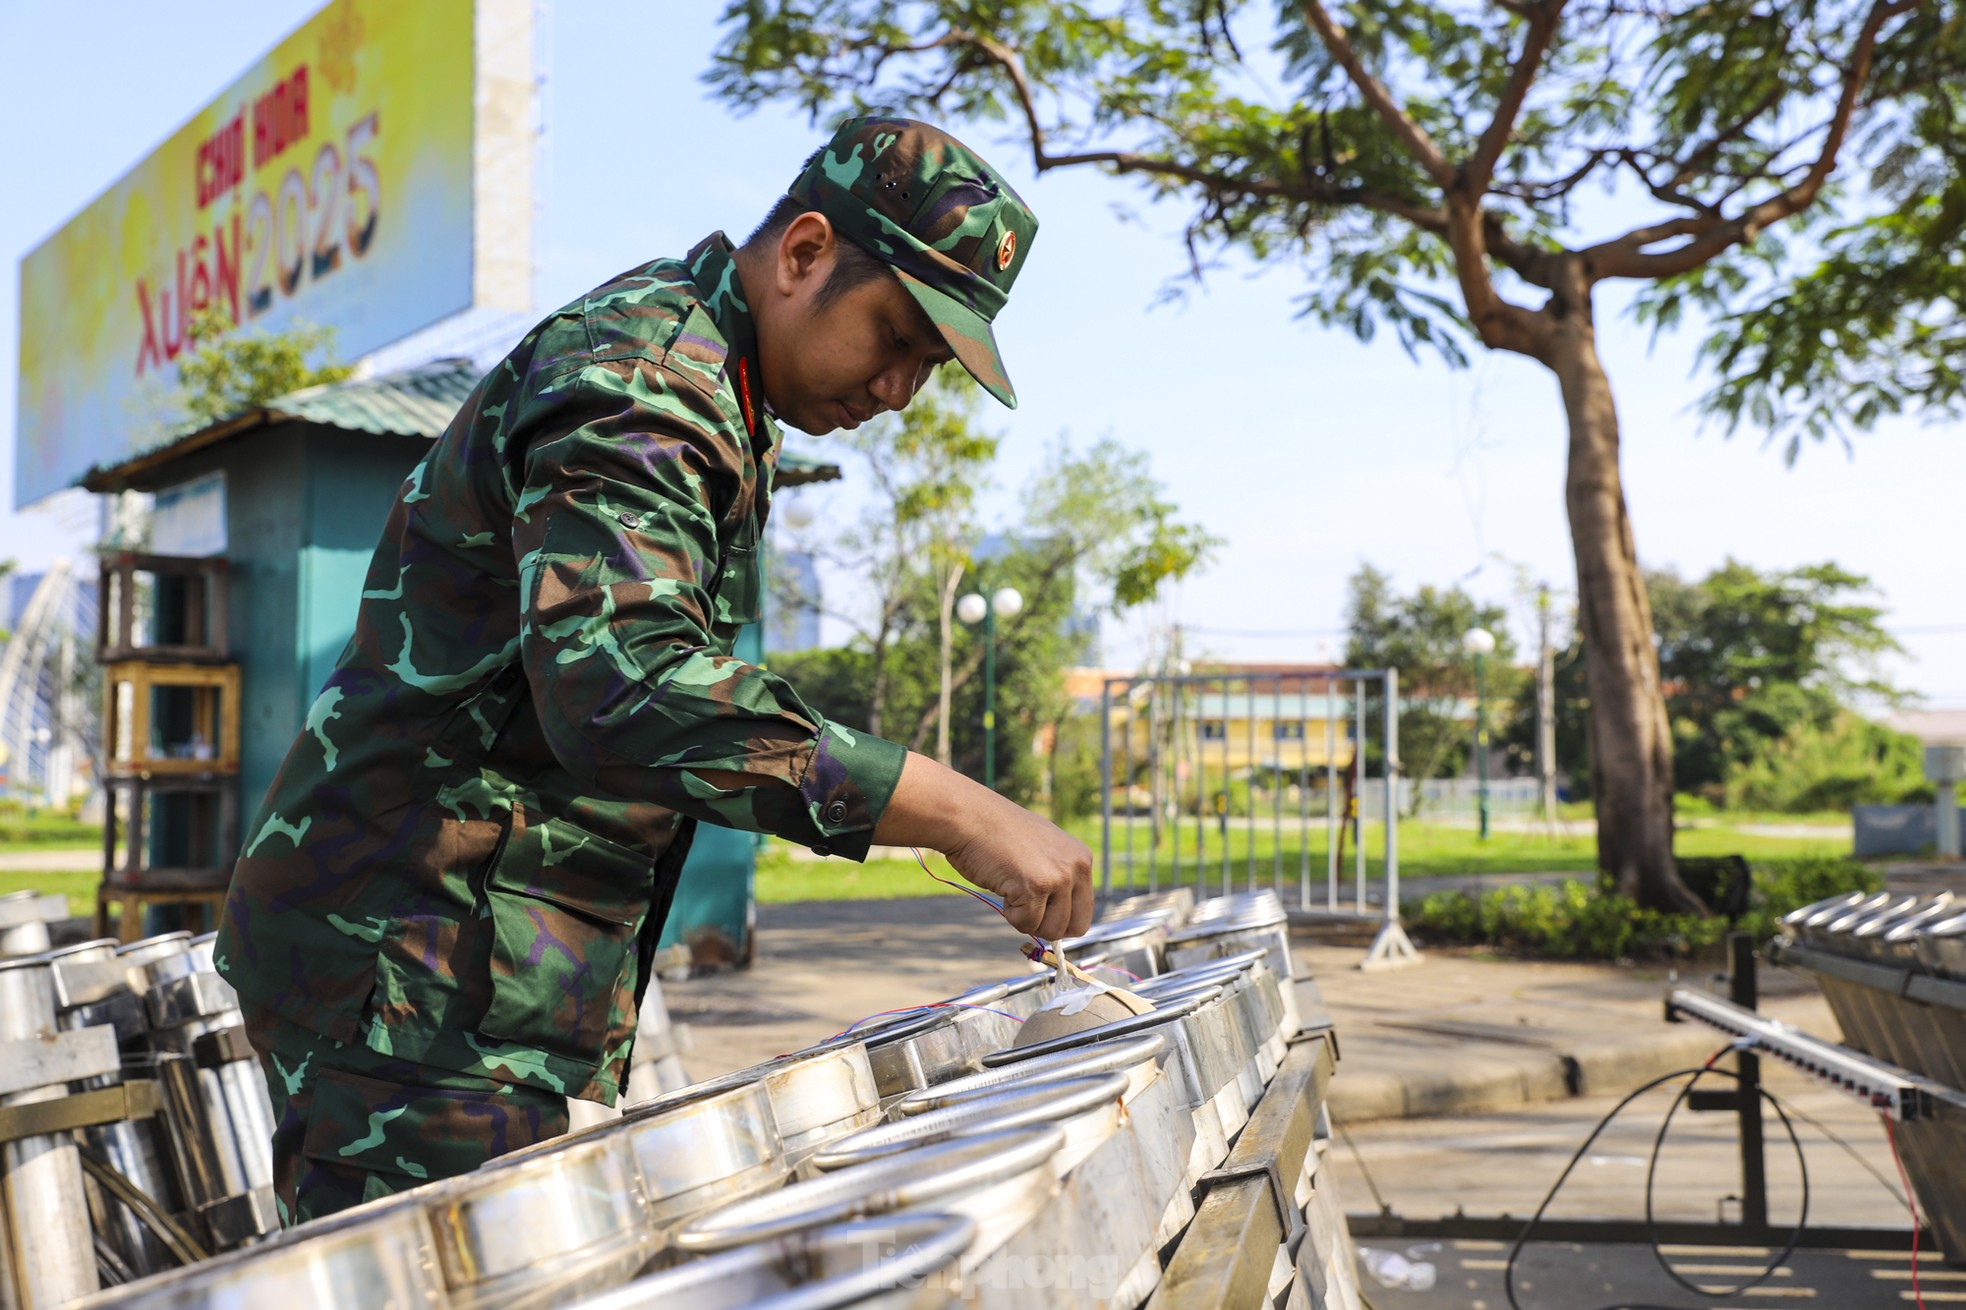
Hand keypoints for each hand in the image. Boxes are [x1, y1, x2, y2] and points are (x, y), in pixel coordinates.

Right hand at [873, 751, 1094, 940]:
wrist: (970, 817)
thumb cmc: (998, 834)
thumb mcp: (1042, 850)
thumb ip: (1058, 877)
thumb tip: (1061, 918)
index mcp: (1081, 858)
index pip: (1085, 910)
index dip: (1061, 919)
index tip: (1041, 911)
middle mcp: (1076, 867)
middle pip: (1076, 927)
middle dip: (1048, 925)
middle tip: (1025, 907)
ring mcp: (1058, 877)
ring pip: (1052, 930)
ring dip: (1028, 919)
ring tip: (1012, 889)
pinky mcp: (1035, 888)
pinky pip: (1026, 924)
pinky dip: (1010, 915)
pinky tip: (1002, 887)